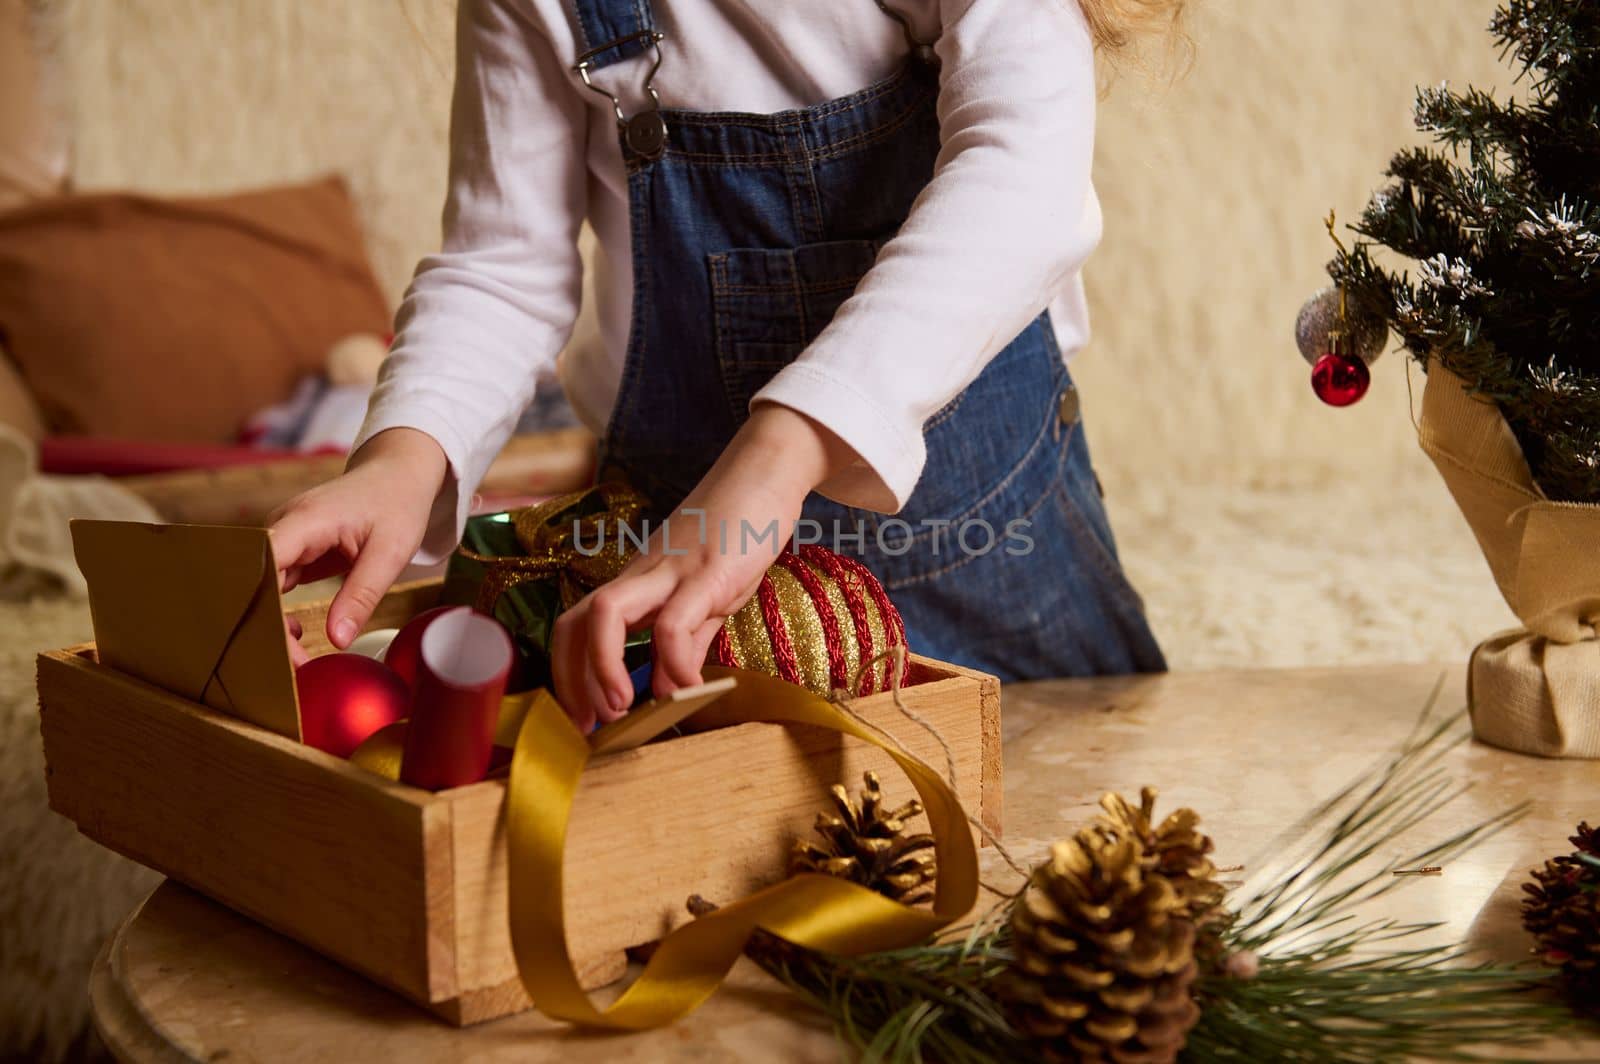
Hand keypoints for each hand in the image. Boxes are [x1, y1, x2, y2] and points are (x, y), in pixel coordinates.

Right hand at [268, 428, 447, 664]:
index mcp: (304, 520)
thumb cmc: (397, 502)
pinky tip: (295, 638)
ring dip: (271, 623)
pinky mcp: (293, 550)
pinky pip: (275, 585)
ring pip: (261, 587)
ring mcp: (285, 539)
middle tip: (288, 668)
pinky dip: (281, 613)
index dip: (262, 610)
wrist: (399, 472)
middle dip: (264, 626)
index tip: (280, 650)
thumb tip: (336, 638)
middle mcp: (283, 527)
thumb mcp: (391, 551)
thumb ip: (362, 594)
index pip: (262, 567)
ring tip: (293, 659)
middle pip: (254, 582)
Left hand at [551, 406, 853, 730]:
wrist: (767, 471)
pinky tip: (688, 686)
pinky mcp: (709, 569)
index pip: (579, 624)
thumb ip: (690, 637)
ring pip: (607, 615)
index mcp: (639, 581)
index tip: (582, 717)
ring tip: (626, 709)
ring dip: (604, 670)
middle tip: (593, 724)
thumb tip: (670, 685)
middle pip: (576, 621)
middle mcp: (643, 574)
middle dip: (573, 681)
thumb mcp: (710, 593)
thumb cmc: (739, 530)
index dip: (569, 674)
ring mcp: (671, 569)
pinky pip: (674, 619)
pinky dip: (674, 662)